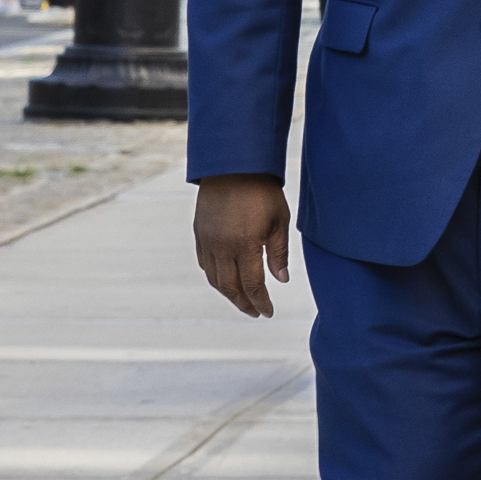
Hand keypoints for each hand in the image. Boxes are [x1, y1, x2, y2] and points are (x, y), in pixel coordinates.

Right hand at [194, 175, 290, 317]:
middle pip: (230, 287)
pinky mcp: (199, 234)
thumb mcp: (280, 221)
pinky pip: (205, 264)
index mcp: (245, 244)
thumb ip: (278, 253)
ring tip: (243, 301)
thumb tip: (281, 280)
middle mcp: (222, 246)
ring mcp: (207, 241)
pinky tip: (226, 281)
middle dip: (244, 303)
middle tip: (256, 312)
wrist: (233, 167)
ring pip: (215, 278)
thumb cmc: (262, 192)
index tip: (268, 312)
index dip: (260, 302)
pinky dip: (215, 277)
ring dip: (228, 294)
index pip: (252, 285)